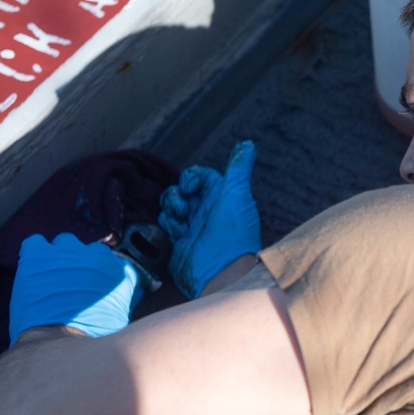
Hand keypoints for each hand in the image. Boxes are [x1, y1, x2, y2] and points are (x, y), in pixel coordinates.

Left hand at [9, 233, 141, 344]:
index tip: (94, 286)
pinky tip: (32, 271)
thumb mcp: (120, 320)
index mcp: (120, 272)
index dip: (102, 276)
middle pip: (90, 251)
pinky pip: (35, 243)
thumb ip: (123, 299)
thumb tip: (127, 296)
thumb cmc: (91, 338)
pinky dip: (34, 253)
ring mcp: (68, 252)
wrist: (60, 342)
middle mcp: (98, 256)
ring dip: (59, 257)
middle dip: (82, 264)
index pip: (115, 264)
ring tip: (50, 278)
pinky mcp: (39, 254)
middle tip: (71, 284)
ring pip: (65, 243)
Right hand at [158, 141, 261, 297]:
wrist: (221, 271)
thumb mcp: (238, 195)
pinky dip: (168, 225)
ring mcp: (192, 226)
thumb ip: (239, 168)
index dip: (191, 177)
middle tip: (184, 207)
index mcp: (221, 197)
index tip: (191, 186)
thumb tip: (248, 143)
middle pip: (181, 189)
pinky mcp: (179, 241)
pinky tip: (177, 234)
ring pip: (170, 205)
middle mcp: (206, 210)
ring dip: (172, 210)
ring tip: (181, 224)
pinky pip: (165, 223)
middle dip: (177, 194)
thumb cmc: (234, 233)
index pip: (199, 176)